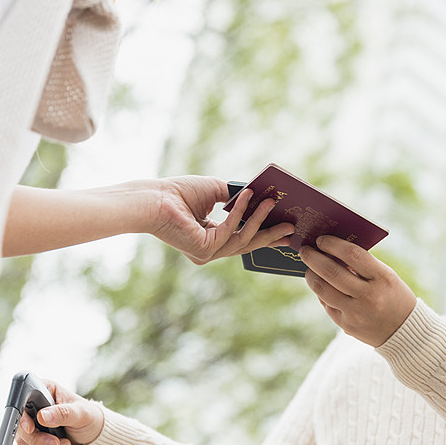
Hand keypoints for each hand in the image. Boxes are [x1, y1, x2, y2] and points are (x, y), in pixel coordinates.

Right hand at [15, 380, 102, 444]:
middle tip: (57, 442)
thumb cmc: (89, 416)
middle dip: (39, 440)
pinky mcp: (34, 438)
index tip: (32, 429)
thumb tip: (43, 415)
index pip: (24, 402)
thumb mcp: (80, 412)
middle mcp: (35, 406)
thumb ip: (63, 413)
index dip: (23, 417)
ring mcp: (33, 423)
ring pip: (25, 442)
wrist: (92, 432)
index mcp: (45, 390)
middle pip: (21, 426)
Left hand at [150, 176, 294, 264]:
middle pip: (247, 244)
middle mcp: (209, 250)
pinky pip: (231, 230)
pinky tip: (249, 196)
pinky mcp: (204, 250)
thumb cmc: (177, 193)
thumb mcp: (214, 191)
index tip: (284, 229)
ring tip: (273, 202)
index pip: (242, 238)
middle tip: (291, 228)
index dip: (264, 233)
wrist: (154, 199)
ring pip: (242, 239)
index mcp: (210, 238)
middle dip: (271, 235)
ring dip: (260, 219)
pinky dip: (241, 212)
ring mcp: (207, 253)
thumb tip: (258, 195)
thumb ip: (236, 196)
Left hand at [300, 235, 416, 346]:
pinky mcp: (347, 326)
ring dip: (311, 275)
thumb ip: (362, 264)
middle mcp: (369, 296)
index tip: (321, 239)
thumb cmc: (393, 295)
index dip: (333, 244)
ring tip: (309, 268)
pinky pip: (327, 305)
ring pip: (323, 290)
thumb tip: (331, 250)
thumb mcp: (386, 275)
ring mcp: (356, 313)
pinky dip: (321, 292)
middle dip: (313, 258)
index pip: (352, 255)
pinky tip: (321, 285)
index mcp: (382, 278)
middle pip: (331, 272)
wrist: (405, 331)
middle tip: (305, 250)